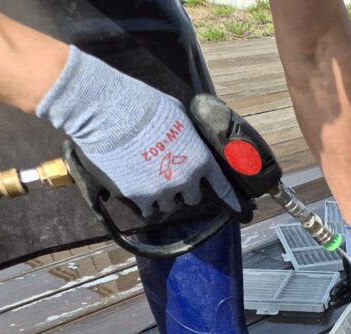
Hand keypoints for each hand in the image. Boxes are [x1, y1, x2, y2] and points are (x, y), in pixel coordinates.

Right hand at [37, 46, 238, 217]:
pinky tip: (137, 188)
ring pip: (169, 205)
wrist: (110, 112)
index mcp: (201, 159)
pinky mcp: (139, 197)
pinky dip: (144, 202)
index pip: (221, 185)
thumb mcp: (178, 115)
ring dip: (162, 196)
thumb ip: (188, 135)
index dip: (230, 199)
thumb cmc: (145, 105)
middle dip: (184, 190)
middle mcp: (186, 179)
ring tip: (148, 178)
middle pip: (192, 198)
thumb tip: (188, 136)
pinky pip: (148, 208)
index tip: (240, 211)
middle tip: (170, 177)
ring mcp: (162, 190)